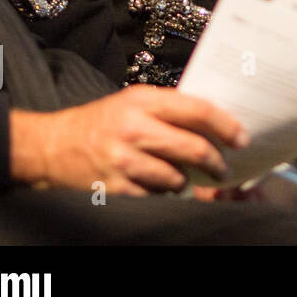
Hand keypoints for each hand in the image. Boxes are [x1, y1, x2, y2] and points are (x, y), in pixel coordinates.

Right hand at [8, 86, 247, 195]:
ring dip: (189, 181)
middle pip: (193, 148)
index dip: (226, 126)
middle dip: (216, 162)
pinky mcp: (116, 186)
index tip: (241, 138)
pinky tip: (162, 184)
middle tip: (223, 168)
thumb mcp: (135, 101)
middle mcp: (134, 128)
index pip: (198, 110)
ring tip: (188, 177)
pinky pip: (157, 195)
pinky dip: (166, 192)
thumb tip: (217, 123)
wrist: (54, 145)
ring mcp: (124, 160)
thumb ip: (171, 108)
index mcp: (144, 101)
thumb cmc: (102, 121)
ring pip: (178, 177)